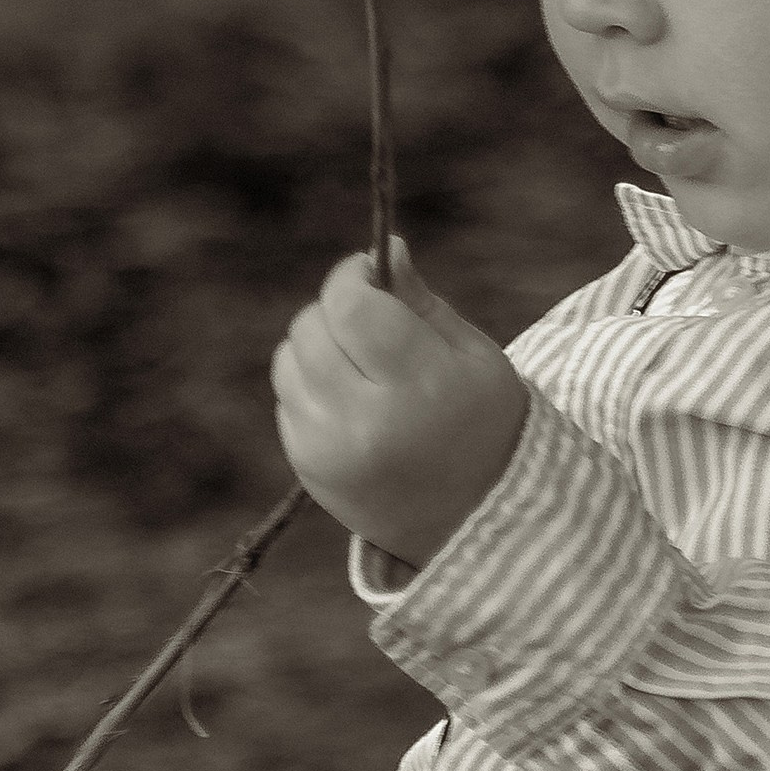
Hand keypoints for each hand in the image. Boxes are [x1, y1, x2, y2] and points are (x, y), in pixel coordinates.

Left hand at [272, 240, 528, 567]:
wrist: (473, 520)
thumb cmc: (482, 422)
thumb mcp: (471, 356)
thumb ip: (420, 302)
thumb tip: (384, 250)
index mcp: (418, 386)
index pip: (350, 307)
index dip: (351, 277)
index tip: (367, 274)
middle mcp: (365, 421)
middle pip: (311, 328)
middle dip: (335, 311)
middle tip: (369, 323)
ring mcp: (329, 449)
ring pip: (289, 361)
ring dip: (317, 349)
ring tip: (362, 369)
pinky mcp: (306, 468)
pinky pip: (287, 399)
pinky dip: (311, 388)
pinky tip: (352, 405)